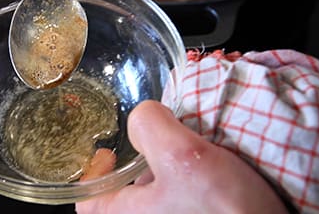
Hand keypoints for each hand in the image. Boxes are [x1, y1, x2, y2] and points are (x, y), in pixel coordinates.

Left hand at [76, 100, 288, 213]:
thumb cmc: (227, 211)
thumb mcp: (183, 157)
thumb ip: (151, 127)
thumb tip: (142, 114)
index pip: (90, 200)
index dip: (92, 173)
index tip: (107, 150)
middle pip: (133, 181)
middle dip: (147, 149)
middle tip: (163, 127)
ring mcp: (181, 211)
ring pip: (166, 177)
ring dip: (177, 149)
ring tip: (193, 130)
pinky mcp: (206, 208)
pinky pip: (192, 180)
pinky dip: (198, 159)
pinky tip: (213, 144)